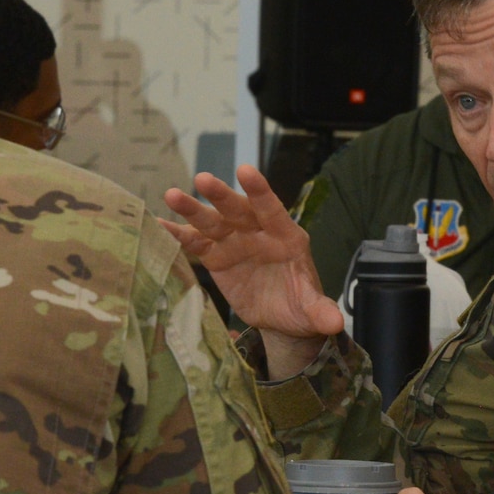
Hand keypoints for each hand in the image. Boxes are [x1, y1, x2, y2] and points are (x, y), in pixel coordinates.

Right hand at [163, 165, 342, 377]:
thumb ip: (321, 312)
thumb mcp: (313, 311)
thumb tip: (335, 323)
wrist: (283, 318)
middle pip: (238, 210)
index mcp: (286, 238)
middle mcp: (258, 233)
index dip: (259, 192)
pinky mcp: (217, 257)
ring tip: (172, 195)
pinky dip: (178, 235)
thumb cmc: (301, 307)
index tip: (245, 171)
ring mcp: (235, 243)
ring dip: (193, 210)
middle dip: (221, 196)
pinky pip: (196, 243)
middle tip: (203, 179)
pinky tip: (158, 225)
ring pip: (213, 222)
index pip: (272, 210)